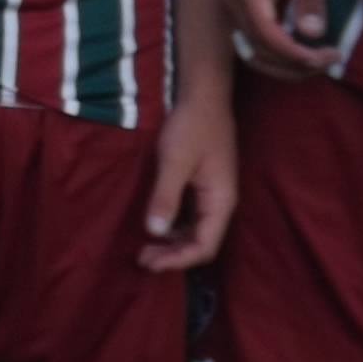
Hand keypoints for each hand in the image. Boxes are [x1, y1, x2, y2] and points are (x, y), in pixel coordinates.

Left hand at [139, 86, 236, 272]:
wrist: (203, 97)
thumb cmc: (192, 126)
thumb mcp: (175, 161)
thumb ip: (166, 196)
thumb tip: (155, 232)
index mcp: (220, 201)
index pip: (204, 246)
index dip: (178, 260)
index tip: (150, 264)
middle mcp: (220, 203)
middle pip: (201, 242)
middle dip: (173, 255)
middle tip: (142, 259)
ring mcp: (213, 194)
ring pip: (195, 230)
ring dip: (172, 242)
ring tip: (144, 247)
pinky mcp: (203, 185)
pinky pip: (191, 215)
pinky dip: (173, 225)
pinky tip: (154, 224)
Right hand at [226, 0, 338, 77]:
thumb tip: (312, 34)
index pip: (268, 36)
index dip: (297, 54)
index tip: (328, 57)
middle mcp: (232, 2)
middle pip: (259, 49)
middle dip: (294, 63)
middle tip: (329, 60)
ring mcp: (232, 6)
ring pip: (254, 50)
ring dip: (284, 63)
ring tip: (317, 61)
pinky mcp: (240, 8)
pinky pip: (254, 40)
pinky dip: (276, 53)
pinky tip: (300, 51)